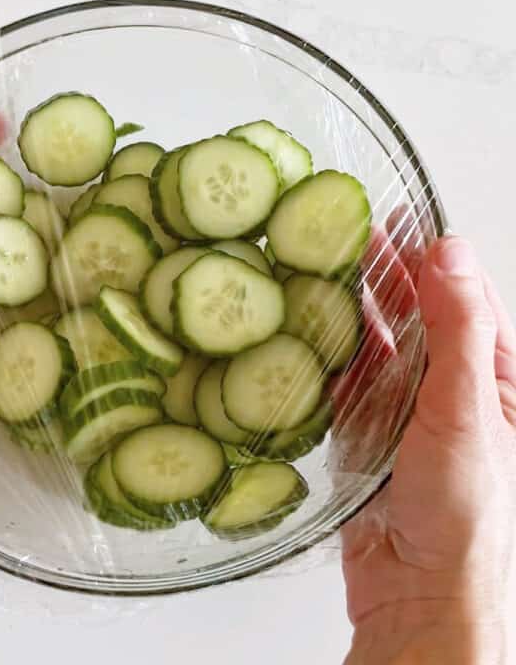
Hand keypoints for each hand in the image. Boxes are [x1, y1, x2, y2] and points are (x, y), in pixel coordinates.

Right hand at [342, 236, 515, 663]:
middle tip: (351, 236)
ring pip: (378, 347)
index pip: (460, 297)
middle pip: (416, 315)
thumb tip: (449, 253)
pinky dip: (332, 359)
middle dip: (386, 275)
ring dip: (354, 311)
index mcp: (495, 377)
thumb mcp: (468, 408)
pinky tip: (314, 337)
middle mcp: (453, 389)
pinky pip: (349, 385)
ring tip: (325, 274)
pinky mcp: (370, 435)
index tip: (398, 217)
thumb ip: (457, 329)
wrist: (421, 591)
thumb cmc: (465, 513)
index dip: (429, 254)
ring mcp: (408, 411)